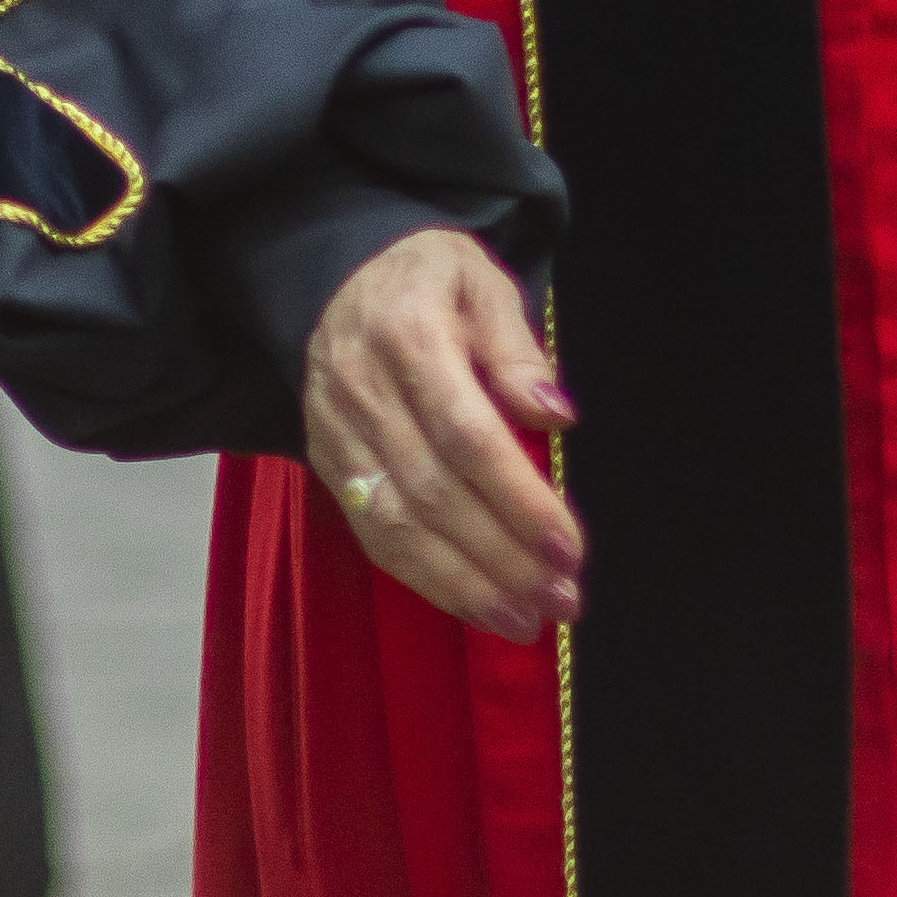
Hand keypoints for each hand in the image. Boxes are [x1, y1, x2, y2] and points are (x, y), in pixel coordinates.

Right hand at [302, 224, 581, 641]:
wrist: (334, 278)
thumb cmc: (426, 280)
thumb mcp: (480, 283)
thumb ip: (517, 349)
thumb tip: (556, 417)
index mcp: (407, 335)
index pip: (466, 435)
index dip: (518, 499)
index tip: (570, 546)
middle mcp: (362, 391)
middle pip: (435, 491)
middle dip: (503, 556)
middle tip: (564, 597)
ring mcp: (337, 433)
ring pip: (399, 526)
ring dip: (467, 584)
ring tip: (527, 619)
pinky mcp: (327, 465)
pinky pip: (374, 535)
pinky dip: (427, 579)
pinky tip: (476, 606)